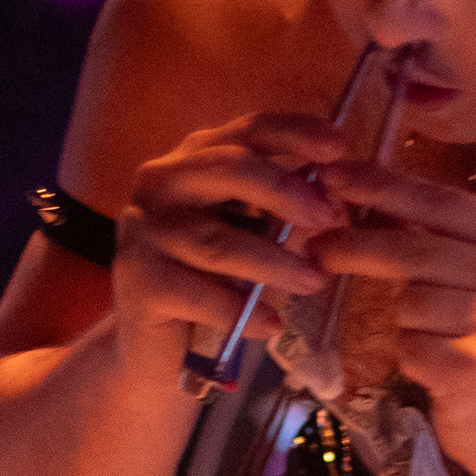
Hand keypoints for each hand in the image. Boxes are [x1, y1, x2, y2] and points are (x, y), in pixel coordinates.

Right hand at [111, 111, 349, 382]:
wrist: (153, 343)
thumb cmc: (210, 280)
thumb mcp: (249, 234)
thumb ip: (280, 210)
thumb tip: (335, 199)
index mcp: (193, 159)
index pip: (247, 131)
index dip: (294, 133)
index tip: (339, 147)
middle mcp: (160, 182)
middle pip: (228, 168)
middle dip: (285, 190)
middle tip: (328, 218)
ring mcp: (142, 229)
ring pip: (217, 241)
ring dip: (272, 262)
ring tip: (312, 282)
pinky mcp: (136, 279)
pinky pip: (198, 294)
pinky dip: (240, 313)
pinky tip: (271, 325)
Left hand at [310, 162, 475, 475]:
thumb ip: (454, 244)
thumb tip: (380, 202)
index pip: (438, 199)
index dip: (380, 184)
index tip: (333, 174)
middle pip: (411, 247)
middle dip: (354, 246)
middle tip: (317, 249)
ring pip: (407, 302)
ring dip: (408, 325)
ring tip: (444, 344)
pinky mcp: (474, 366)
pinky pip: (410, 346)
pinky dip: (414, 359)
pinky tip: (444, 372)